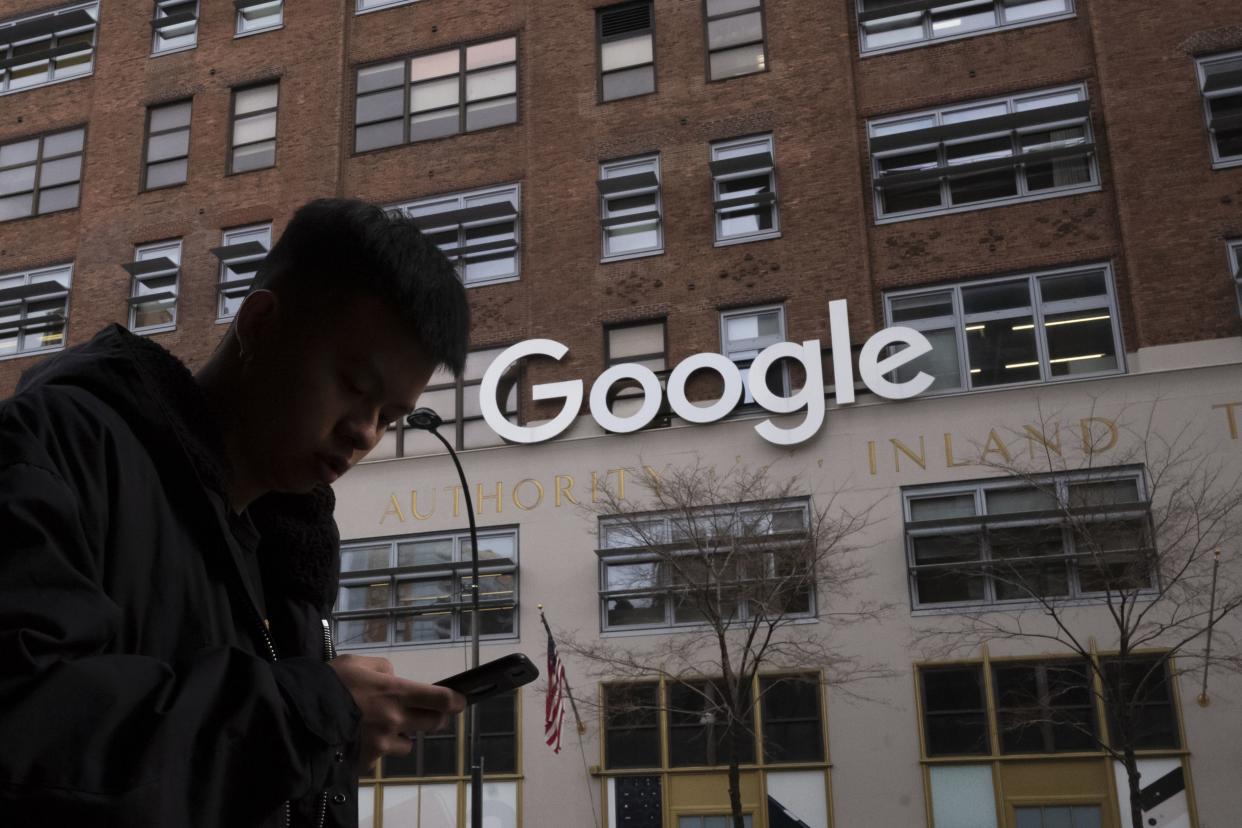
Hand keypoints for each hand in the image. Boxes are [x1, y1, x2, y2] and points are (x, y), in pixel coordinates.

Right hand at [328, 654, 465, 770]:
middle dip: (433, 718)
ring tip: (382, 728)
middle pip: (433, 723)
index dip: (456, 701)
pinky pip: (382, 757)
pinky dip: (376, 750)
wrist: (299, 715)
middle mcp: (395, 719)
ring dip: (402, 736)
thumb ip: (382, 668)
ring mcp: (382, 743)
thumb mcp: (357, 662)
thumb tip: (393, 677)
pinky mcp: (368, 761)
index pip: (440, 700)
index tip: (460, 702)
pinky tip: (360, 740)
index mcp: (396, 692)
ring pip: (408, 744)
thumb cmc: (329, 683)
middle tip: (423, 713)